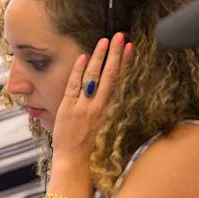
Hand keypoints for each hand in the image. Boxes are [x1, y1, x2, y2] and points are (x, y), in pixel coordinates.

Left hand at [51, 32, 133, 163]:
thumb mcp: (100, 124)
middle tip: (120, 36)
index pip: (118, 81)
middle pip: (110, 75)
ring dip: (99, 57)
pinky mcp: (68, 108)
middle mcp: (99, 106)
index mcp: (108, 109)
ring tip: (104, 40)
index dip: (124, 63)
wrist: (74, 161)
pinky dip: (78, 71)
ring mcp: (84, 107)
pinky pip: (74, 86)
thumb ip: (102, 107)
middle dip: (115, 54)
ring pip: (93, 77)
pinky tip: (83, 57)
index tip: (130, 48)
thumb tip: (104, 91)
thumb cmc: (87, 145)